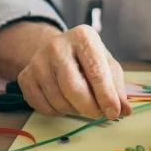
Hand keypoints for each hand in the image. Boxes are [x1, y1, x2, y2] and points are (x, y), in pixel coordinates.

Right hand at [17, 25, 131, 119]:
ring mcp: (38, 60)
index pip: (96, 71)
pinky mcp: (25, 76)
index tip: (114, 112)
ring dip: (75, 110)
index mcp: (82, 36)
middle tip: (99, 114)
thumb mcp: (106, 64)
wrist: (57, 50)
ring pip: (59, 101)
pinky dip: (58, 112)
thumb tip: (125, 110)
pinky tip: (64, 101)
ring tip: (82, 102)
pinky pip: (43, 107)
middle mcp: (57, 45)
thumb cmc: (87, 58)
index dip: (106, 96)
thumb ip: (116, 87)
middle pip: (73, 88)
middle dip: (90, 107)